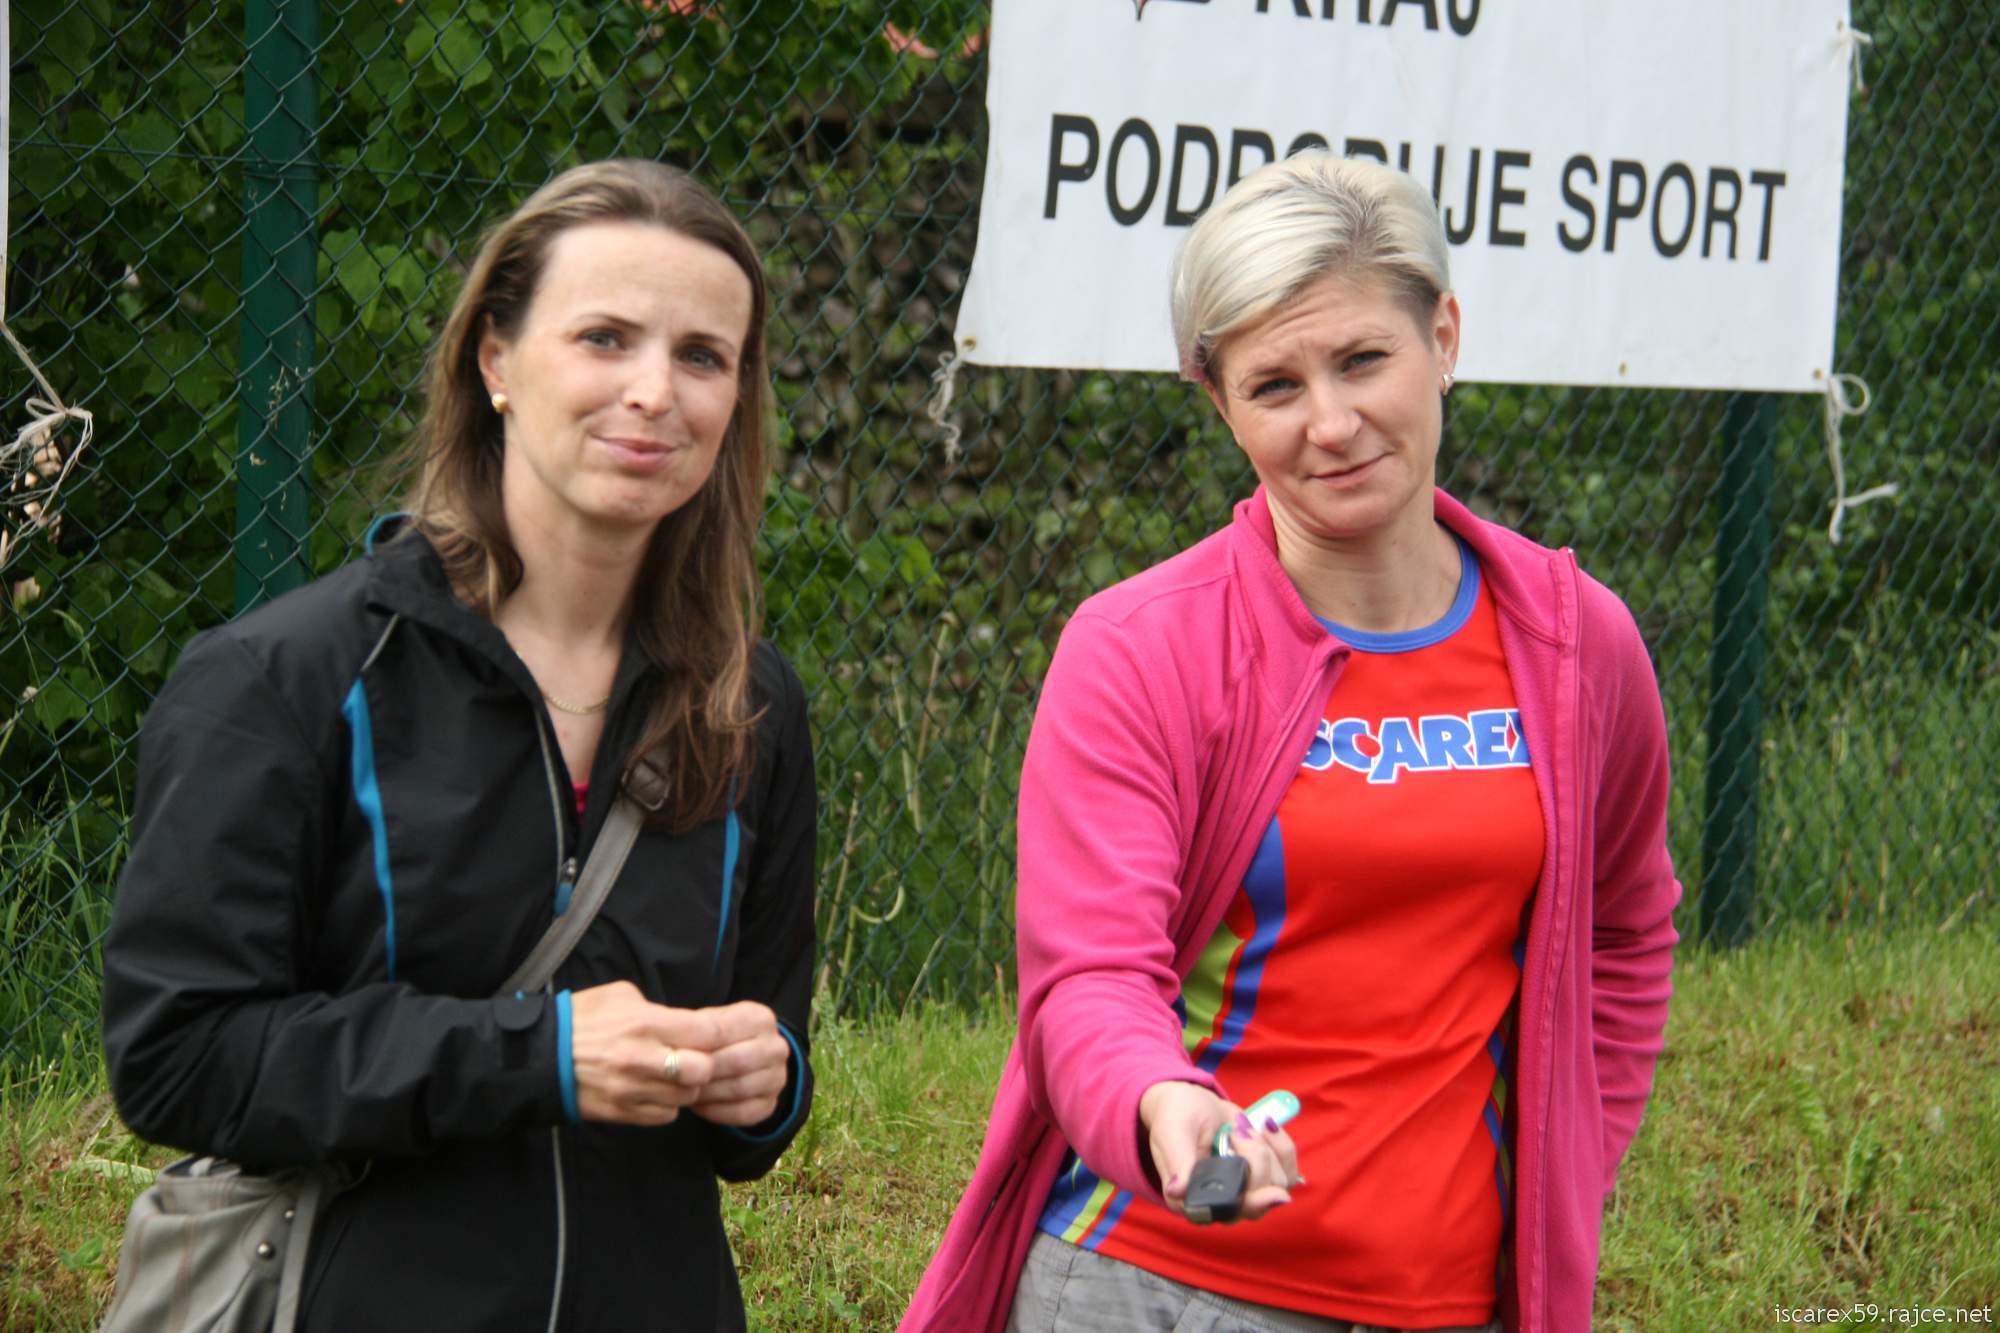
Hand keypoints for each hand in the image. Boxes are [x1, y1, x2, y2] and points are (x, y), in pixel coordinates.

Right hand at [567, 981, 731, 1125]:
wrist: (539, 1055)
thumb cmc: (583, 1019)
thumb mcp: (622, 997)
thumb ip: (660, 1010)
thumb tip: (690, 1022)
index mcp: (645, 1023)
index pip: (707, 1033)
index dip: (720, 1034)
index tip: (715, 1035)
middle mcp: (641, 1059)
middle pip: (702, 1071)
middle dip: (706, 1065)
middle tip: (697, 1058)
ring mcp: (631, 1090)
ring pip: (686, 1098)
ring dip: (687, 1087)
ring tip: (674, 1075)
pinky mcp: (622, 1112)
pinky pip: (665, 1116)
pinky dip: (667, 1105)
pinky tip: (656, 1091)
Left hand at [684, 1001, 790, 1127]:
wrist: (738, 1057)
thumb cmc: (714, 1039)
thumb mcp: (705, 1024)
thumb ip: (693, 1032)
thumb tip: (673, 1052)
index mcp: (760, 1018)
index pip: (723, 1032)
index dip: (695, 1047)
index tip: (669, 1057)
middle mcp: (777, 1046)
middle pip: (736, 1062)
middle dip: (702, 1073)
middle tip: (675, 1079)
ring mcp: (778, 1076)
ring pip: (740, 1089)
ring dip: (708, 1094)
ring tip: (684, 1092)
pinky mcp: (771, 1103)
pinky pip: (744, 1113)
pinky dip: (717, 1112)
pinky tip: (699, 1107)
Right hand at [1138, 1080, 1298, 1222]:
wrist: (1194, 1105)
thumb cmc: (1177, 1118)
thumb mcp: (1173, 1132)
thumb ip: (1178, 1160)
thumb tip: (1176, 1191)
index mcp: (1192, 1201)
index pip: (1227, 1213)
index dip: (1251, 1202)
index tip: (1273, 1191)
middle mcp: (1222, 1205)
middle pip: (1257, 1201)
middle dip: (1256, 1159)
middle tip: (1236, 1130)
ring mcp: (1246, 1194)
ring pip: (1277, 1186)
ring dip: (1265, 1148)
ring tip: (1241, 1126)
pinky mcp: (1265, 1179)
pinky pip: (1289, 1173)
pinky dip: (1282, 1146)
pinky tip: (1265, 1127)